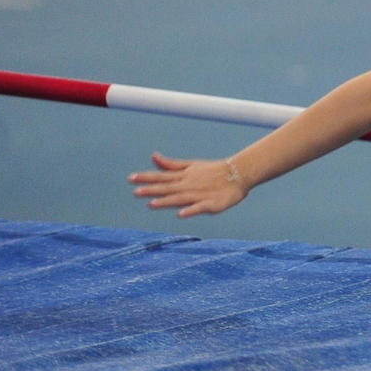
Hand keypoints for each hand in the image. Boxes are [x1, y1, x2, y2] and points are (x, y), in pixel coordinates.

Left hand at [129, 152, 247, 217]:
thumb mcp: (190, 165)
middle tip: (135, 192)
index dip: (147, 178)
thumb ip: (170, 164)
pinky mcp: (211, 204)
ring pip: (180, 198)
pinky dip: (190, 210)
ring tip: (152, 204)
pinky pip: (199, 208)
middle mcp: (189, 185)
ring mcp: (199, 195)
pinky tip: (181, 214)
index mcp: (184, 176)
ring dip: (166, 201)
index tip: (131, 178)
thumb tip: (153, 156)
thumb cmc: (213, 171)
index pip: (162, 177)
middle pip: (168, 188)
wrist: (239, 174)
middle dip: (152, 190)